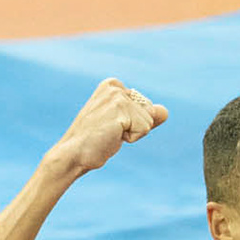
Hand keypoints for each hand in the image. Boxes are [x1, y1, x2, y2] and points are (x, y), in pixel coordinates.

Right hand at [51, 78, 168, 176]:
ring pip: (148, 122)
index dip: (133, 125)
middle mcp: (116, 87)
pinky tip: (111, 137)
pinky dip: (131, 139)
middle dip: (135, 129)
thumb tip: (165, 111)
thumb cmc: (95, 142)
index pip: (145, 108)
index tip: (111, 128)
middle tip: (110, 133)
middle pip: (149, 113)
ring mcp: (118, 97)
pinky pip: (144, 129)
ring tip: (110, 135)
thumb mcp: (122, 126)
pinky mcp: (120, 109)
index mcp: (113, 85)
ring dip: (132, 135)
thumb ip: (143, 116)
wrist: (73, 154)